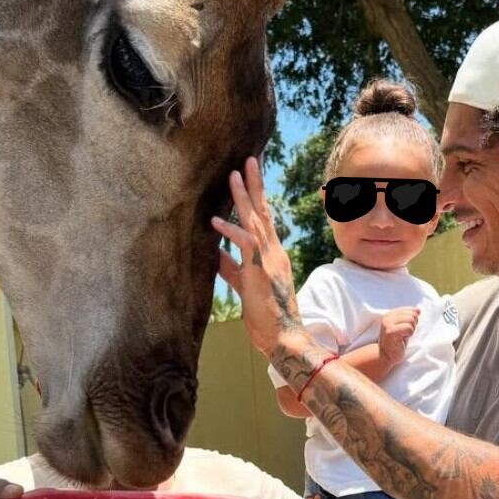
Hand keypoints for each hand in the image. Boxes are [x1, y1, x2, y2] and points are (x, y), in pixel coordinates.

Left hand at [211, 157, 302, 354]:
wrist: (284, 339)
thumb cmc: (266, 316)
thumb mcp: (244, 286)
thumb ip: (230, 268)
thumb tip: (214, 253)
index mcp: (271, 254)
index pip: (263, 218)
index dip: (255, 196)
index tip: (248, 175)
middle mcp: (274, 252)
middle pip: (263, 211)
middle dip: (254, 184)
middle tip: (248, 159)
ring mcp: (269, 260)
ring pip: (255, 220)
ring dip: (243, 197)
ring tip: (233, 174)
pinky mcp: (260, 270)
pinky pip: (245, 244)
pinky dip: (229, 231)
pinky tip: (214, 220)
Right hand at [378, 307, 419, 365]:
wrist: (386, 355)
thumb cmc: (396, 342)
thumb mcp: (403, 326)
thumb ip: (409, 317)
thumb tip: (418, 310)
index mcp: (390, 314)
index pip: (411, 310)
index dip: (413, 321)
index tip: (404, 330)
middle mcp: (388, 317)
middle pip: (412, 315)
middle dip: (412, 326)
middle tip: (403, 334)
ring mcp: (388, 324)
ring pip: (411, 321)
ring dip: (410, 331)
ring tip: (402, 337)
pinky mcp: (390, 331)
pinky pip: (409, 328)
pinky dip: (408, 335)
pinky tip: (401, 340)